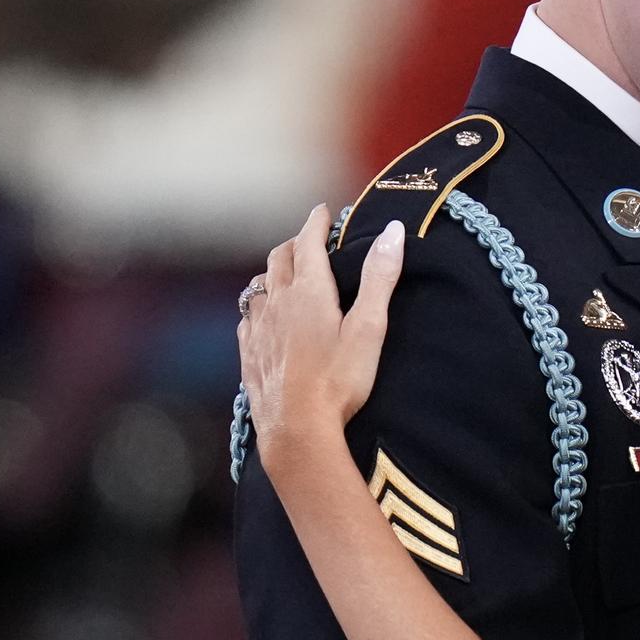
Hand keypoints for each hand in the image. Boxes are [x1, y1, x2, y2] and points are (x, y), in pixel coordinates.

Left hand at [238, 206, 404, 460]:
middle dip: (294, 244)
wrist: (297, 429)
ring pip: (258, 288)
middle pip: (279, 259)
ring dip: (272, 275)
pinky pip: (247, 320)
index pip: (308, 242)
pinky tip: (261, 319)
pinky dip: (256, 308)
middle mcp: (278, 303)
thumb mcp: (369, 328)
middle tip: (306, 240)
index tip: (323, 211)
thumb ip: (380, 278)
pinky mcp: (249, 355)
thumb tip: (393, 231)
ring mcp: (258, 330)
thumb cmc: (339, 381)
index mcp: (309, 291)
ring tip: (283, 276)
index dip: (316, 222)